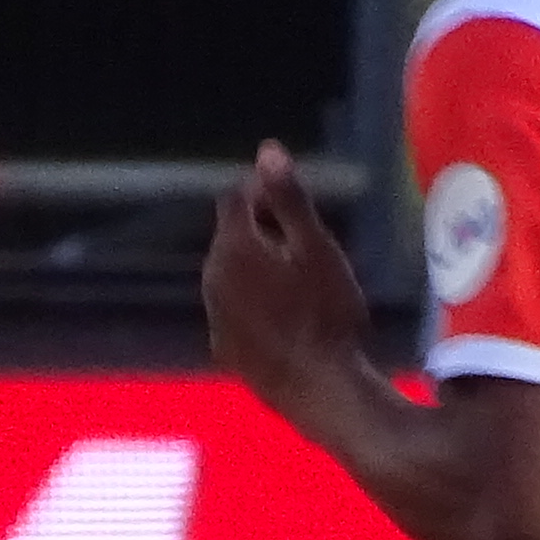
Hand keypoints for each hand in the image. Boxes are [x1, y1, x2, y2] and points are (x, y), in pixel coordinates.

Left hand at [205, 140, 371, 412]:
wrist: (322, 390)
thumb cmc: (327, 314)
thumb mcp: (317, 248)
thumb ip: (289, 199)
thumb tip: (267, 149)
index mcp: (232, 248)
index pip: (235, 199)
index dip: (263, 192)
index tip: (294, 202)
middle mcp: (212, 279)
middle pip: (231, 237)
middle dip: (260, 230)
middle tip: (304, 242)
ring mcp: (215, 318)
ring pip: (231, 275)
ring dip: (257, 268)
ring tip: (298, 280)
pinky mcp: (225, 349)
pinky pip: (235, 310)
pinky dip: (254, 303)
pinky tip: (286, 317)